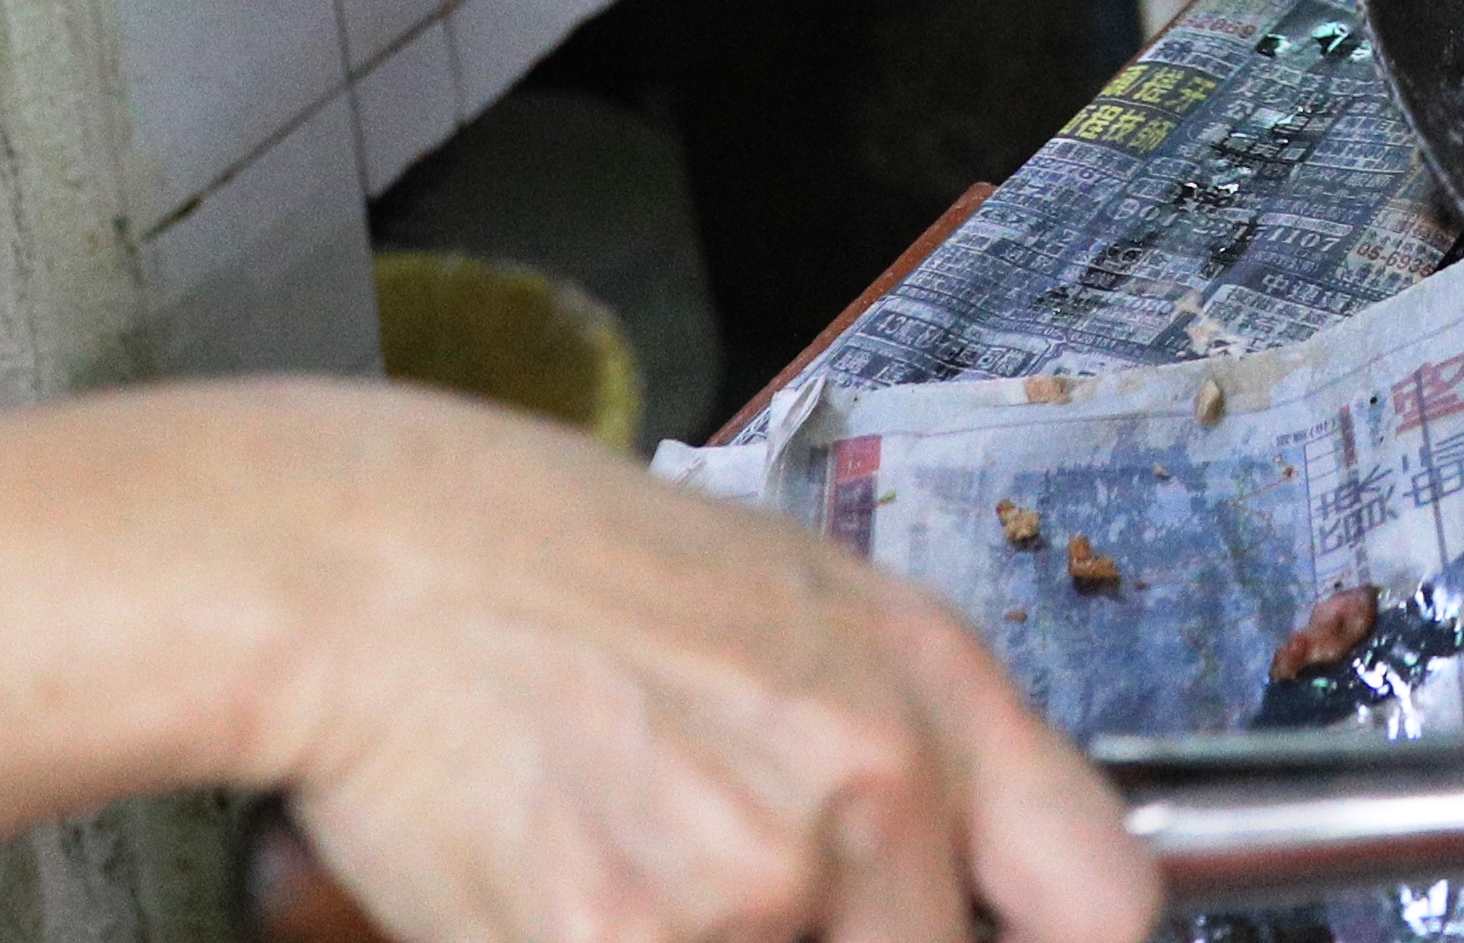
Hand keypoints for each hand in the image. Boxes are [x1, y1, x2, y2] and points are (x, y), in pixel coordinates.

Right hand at [236, 394, 1150, 942]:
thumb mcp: (783, 604)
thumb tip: (954, 892)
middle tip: (722, 895)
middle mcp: (872, 776)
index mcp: (925, 683)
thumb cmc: (546, 569)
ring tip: (619, 864)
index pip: (1101, 898)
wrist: (362, 565)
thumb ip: (887, 743)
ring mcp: (757, 874)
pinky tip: (543, 895)